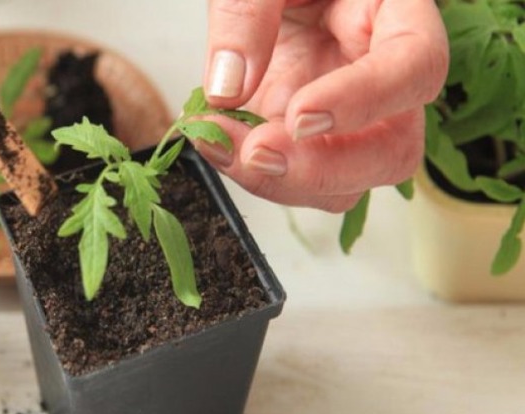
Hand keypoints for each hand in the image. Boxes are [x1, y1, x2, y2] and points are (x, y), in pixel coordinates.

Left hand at [198, 0, 448, 211]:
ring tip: (216, 143)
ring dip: (280, 181)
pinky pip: (293, 177)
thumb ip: (246, 14)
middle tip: (256, 153)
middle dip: (322, 168)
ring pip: (343, 183)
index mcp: (392, 17)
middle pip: (391, 150)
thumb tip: (227, 91)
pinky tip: (212, 140)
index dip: (365, 101)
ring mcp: (342, 118)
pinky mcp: (302, 138)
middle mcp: (379, 79)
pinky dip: (250, 172)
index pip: (415, 68)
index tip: (301, 115)